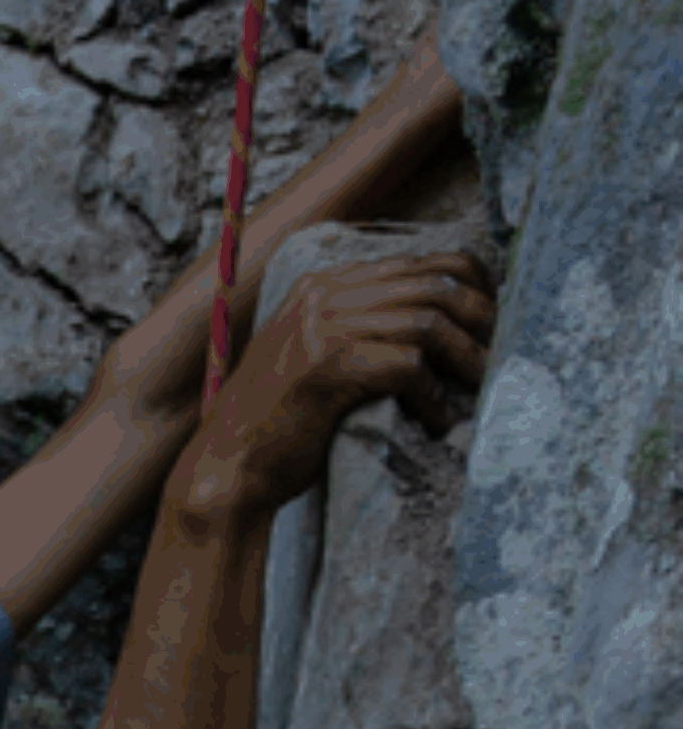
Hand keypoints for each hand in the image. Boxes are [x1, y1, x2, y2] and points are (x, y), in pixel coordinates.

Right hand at [193, 246, 495, 509]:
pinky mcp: (328, 368)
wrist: (228, 467)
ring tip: (482, 390)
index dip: (469, 284)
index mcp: (322, 284)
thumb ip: (361, 330)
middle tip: (499, 356)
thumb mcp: (317, 359)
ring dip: (466, 359)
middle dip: (480, 318)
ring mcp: (322, 328)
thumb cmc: (280, 424)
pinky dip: (434, 398)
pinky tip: (438, 423)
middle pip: (433, 284)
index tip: (490, 319)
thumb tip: (438, 324)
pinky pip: (408, 367)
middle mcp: (323, 296)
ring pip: (428, 322)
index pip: (419, 261)